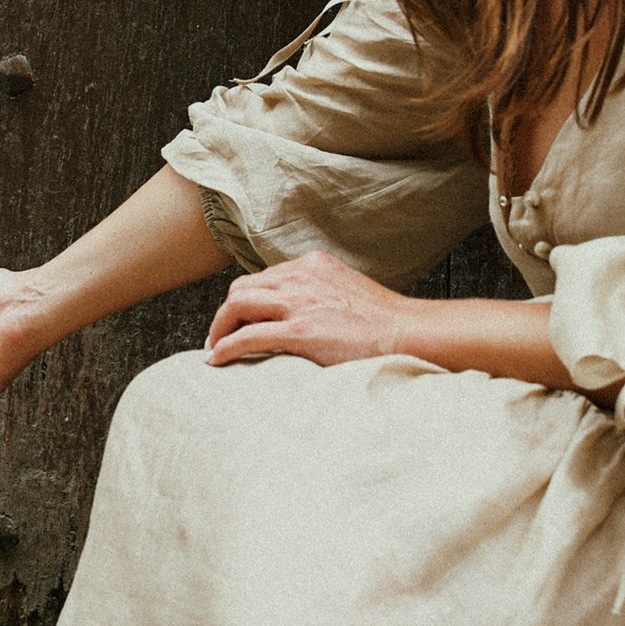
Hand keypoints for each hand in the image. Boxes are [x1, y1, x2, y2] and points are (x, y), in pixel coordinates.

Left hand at [204, 250, 421, 369]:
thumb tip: (298, 313)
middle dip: (226, 313)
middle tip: (219, 336)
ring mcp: (299, 303)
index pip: (262, 278)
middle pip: (242, 288)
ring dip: (219, 328)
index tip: (238, 321)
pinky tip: (217, 360)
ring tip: (215, 349)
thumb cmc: (383, 322)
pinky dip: (225, 347)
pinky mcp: (300, 331)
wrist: (409, 333)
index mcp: (311, 265)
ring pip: (237, 305)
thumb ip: (317, 293)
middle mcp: (301, 277)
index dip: (245, 301)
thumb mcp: (344, 290)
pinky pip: (247, 336)